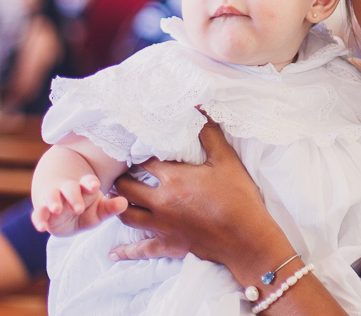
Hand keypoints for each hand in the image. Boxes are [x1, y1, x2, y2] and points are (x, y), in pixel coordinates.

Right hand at [31, 174, 127, 235]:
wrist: (60, 205)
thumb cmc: (83, 206)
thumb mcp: (98, 209)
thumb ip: (110, 207)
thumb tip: (124, 203)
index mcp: (83, 187)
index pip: (87, 182)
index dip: (90, 183)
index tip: (94, 185)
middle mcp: (67, 190)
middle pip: (69, 189)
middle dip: (74, 196)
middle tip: (79, 207)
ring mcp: (53, 200)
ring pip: (52, 197)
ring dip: (54, 202)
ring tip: (57, 209)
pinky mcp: (42, 212)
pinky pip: (38, 215)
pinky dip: (38, 220)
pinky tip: (41, 228)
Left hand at [112, 116, 272, 266]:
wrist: (246, 237)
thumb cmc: (238, 196)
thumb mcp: (226, 159)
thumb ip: (209, 133)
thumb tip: (198, 108)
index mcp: (173, 179)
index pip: (144, 161)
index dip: (139, 153)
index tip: (137, 148)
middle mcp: (160, 202)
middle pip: (126, 188)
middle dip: (122, 178)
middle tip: (122, 173)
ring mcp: (161, 226)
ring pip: (127, 215)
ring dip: (120, 205)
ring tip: (119, 198)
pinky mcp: (167, 245)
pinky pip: (140, 250)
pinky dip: (126, 251)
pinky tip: (115, 253)